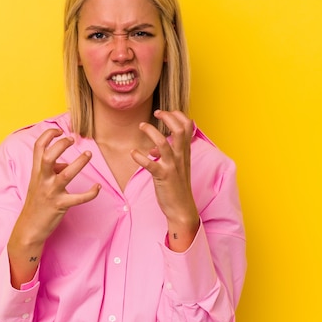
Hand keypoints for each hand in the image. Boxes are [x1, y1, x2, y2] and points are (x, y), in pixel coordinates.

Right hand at [7, 128, 99, 285]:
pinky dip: (90, 193)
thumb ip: (52, 170)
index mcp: (36, 172)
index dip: (48, 135)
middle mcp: (42, 179)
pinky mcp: (60, 205)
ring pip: (66, 174)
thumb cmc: (37, 202)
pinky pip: (78, 198)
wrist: (29, 228)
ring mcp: (51, 192)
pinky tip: (97, 187)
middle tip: (72, 140)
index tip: (59, 131)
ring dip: (79, 163)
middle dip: (61, 145)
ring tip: (88, 154)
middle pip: (49, 156)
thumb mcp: (39, 183)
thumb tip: (67, 163)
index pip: (38, 147)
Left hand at [130, 110, 199, 250]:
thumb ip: (166, 154)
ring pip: (164, 143)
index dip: (178, 115)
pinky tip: (133, 153)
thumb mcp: (175, 167)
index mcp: (185, 153)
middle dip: (168, 117)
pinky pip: (150, 164)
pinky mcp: (163, 177)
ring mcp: (172, 166)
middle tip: (156, 113)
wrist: (182, 209)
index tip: (166, 112)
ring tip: (141, 126)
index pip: (188, 127)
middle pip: (179, 130)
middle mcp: (181, 157)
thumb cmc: (177, 187)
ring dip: (151, 132)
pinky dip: (140, 157)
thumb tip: (153, 148)